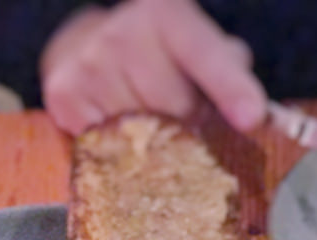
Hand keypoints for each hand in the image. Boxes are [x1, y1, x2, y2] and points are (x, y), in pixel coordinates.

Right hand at [40, 0, 266, 135]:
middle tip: (184, 125)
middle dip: (188, 127)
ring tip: (149, 124)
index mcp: (168, 14)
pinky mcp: (64, 94)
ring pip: (140, 132)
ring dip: (152, 141)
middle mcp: (125, 31)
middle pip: (174, 108)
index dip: (231, 88)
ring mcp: (90, 63)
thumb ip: (227, 70)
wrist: (86, 45)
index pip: (206, 56)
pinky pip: (105, 144)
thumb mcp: (196, 48)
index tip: (252, 118)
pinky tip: (118, 128)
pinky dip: (118, 147)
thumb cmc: (156, 56)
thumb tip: (251, 114)